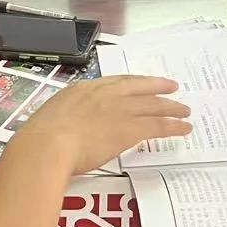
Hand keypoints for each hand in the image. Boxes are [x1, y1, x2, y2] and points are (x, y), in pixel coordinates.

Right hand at [11, 75, 191, 176]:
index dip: (135, 82)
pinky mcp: (130, 129)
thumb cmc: (42, 137)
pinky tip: (183, 129)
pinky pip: (159, 126)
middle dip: (159, 87)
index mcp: (84, 89)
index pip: (117, 81)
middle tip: (173, 88)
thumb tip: (68, 128)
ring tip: (184, 111)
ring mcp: (120, 110)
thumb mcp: (52, 117)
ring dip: (172, 108)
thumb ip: (67, 118)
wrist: (48, 145)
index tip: (144, 83)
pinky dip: (173, 126)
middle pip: (140, 88)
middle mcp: (105, 95)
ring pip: (154, 105)